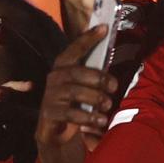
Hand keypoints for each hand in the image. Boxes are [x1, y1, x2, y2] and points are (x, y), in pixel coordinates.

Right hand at [35, 27, 117, 162]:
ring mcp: (50, 96)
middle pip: (76, 72)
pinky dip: (87, 117)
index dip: (88, 39)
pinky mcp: (49, 113)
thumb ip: (93, 74)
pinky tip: (100, 121)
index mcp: (63, 68)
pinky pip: (70, 113)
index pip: (74, 50)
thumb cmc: (74, 105)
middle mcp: (54, 78)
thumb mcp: (83, 88)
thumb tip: (110, 56)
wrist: (55, 134)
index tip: (104, 28)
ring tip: (108, 106)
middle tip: (114, 87)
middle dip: (98, 78)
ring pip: (73, 92)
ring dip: (95, 98)